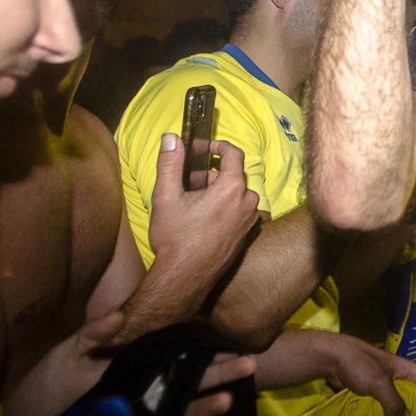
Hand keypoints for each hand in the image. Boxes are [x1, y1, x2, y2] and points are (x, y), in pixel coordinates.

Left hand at [0, 313, 255, 415]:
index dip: (202, 349)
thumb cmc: (46, 385)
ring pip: (179, 408)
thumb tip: (118, 315)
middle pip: (186, 379)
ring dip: (204, 404)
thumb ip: (93, 334)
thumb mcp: (67, 353)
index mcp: (133, 365)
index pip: (175, 354)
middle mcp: (141, 389)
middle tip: (248, 364)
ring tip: (229, 399)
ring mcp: (136, 414)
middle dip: (217, 373)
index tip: (230, 341)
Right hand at [147, 135, 260, 274]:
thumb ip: (170, 163)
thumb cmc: (175, 239)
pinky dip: (224, 208)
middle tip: (187, 183)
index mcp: (232, 189)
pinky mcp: (247, 235)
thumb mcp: (166, 196)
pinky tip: (203, 219)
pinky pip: (238, 212)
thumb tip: (171, 137)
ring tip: (192, 203)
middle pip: (232, 176)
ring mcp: (250, 221)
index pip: (234, 154)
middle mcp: (248, 203)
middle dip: (210, 175)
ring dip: (216, 192)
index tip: (203, 149)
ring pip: (235, 195)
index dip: (218, 147)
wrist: (184, 278)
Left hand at [254, 329, 415, 415]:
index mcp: (408, 370)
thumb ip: (393, 403)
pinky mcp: (372, 392)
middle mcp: (400, 377)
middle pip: (411, 400)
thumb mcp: (380, 384)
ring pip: (395, 405)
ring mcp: (385, 385)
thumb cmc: (359, 364)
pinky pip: (381, 407)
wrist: (331, 358)